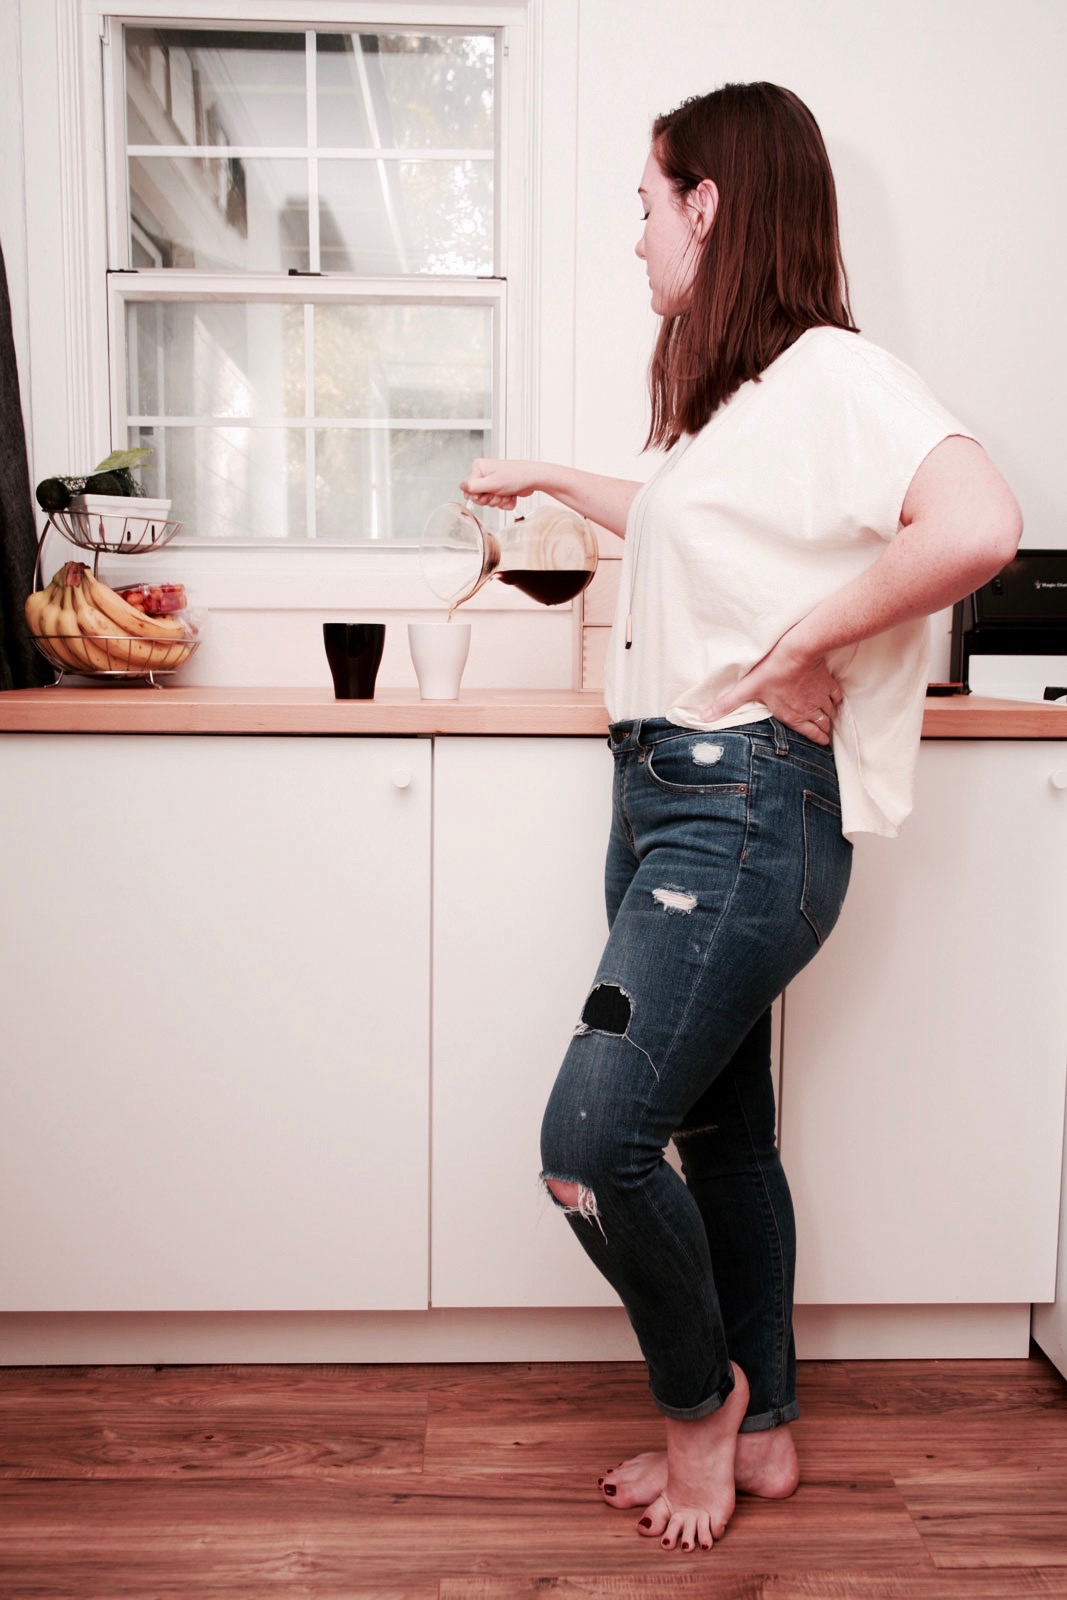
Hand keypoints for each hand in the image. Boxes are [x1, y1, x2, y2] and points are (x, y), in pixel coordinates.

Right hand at [460, 459, 542, 510]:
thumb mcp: (492, 483)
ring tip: (507, 492)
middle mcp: (484, 474)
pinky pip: (498, 503)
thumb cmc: (516, 476)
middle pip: (478, 497)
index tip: (488, 492)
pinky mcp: (501, 490)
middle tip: (499, 492)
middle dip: (490, 499)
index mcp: (479, 468)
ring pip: (489, 502)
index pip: (468, 489)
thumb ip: (474, 486)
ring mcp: (493, 482)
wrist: (534, 478)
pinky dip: (505, 502)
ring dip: (499, 501)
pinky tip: (511, 495)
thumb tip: (461, 486)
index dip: (478, 495)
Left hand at [702, 637, 842, 744]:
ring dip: (829, 719)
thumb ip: (727, 704)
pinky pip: (836, 698)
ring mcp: (821, 697)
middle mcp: (810, 710)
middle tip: (824, 735)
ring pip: (830, 714)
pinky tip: (833, 700)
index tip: (820, 742)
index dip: (817, 740)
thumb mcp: (746, 688)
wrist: (797, 651)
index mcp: (793, 716)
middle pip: (823, 726)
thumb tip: (704, 717)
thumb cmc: (772, 671)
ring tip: (828, 721)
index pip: (811, 735)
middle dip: (824, 731)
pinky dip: (835, 702)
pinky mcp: (828, 683)